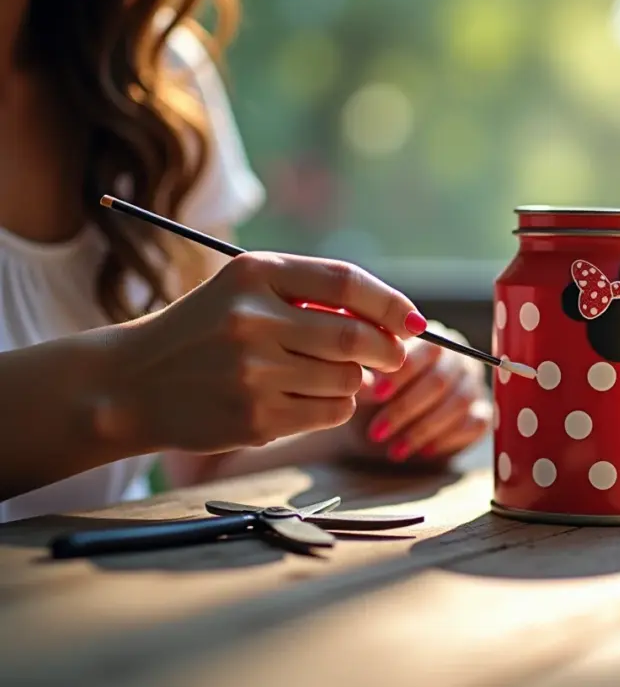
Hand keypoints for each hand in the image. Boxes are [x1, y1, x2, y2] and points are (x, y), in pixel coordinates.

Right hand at [101, 252, 426, 453]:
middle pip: (356, 337)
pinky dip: (334, 408)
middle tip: (391, 357)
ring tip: (321, 375)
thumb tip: (396, 323)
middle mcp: (253, 319)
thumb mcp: (246, 292)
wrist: (133, 383)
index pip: (346, 282)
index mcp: (253, 273)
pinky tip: (304, 399)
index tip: (415, 321)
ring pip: (348, 380)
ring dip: (353, 381)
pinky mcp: (255, 417)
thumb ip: (313, 296)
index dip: (391, 303)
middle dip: (387, 350)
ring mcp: (252, 371)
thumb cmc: (205, 332)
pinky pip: (330, 413)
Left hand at [358, 322, 490, 462]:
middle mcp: (457, 358)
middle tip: (377, 431)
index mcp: (431, 341)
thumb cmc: (375, 401)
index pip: (427, 348)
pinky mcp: (482, 413)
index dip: (402, 372)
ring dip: (423, 429)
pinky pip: (474, 423)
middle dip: (406, 407)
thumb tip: (362, 383)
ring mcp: (473, 385)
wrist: (387, 429)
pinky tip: (422, 451)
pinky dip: (446, 438)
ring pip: (458, 403)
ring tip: (394, 450)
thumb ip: (366, 382)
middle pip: (441, 378)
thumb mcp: (366, 391)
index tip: (377, 395)